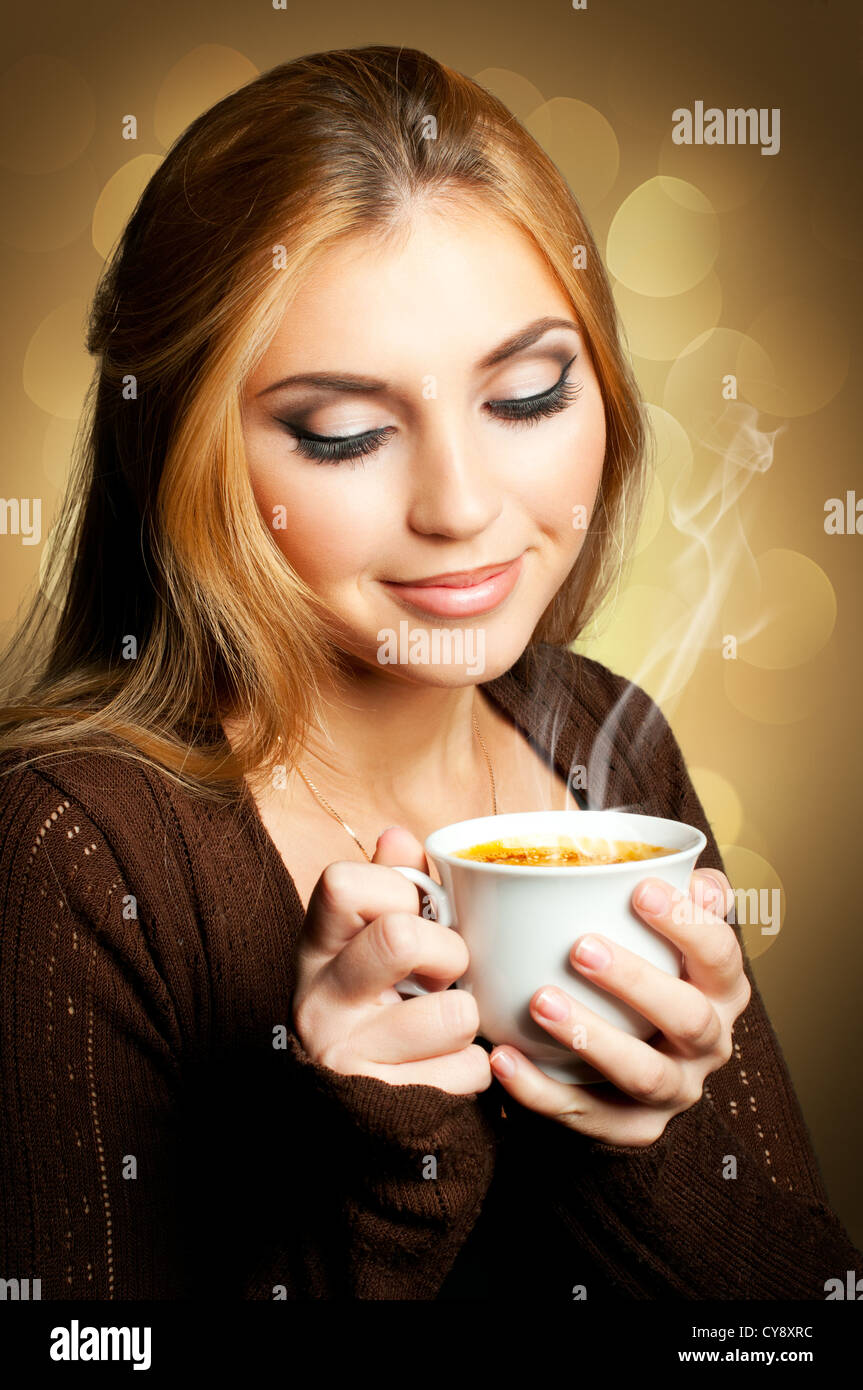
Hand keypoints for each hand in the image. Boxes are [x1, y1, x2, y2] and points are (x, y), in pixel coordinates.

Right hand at [291, 826, 491, 1094]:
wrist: (350, 1117)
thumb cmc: (372, 1006)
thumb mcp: (366, 943)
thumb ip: (389, 886)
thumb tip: (398, 836)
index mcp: (316, 949)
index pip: (342, 883)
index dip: (396, 889)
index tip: (412, 915)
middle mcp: (318, 1000)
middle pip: (401, 938)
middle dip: (449, 953)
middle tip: (445, 974)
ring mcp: (346, 1056)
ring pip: (453, 1013)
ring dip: (467, 1017)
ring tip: (444, 1026)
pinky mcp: (384, 1107)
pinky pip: (470, 1070)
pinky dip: (473, 1069)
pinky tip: (442, 1067)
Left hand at [488, 868, 750, 1146]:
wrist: (628, 1070)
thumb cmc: (645, 981)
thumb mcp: (668, 938)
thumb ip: (678, 901)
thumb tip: (686, 870)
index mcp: (721, 990)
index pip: (721, 955)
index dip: (688, 923)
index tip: (641, 888)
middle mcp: (708, 1043)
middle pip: (688, 1017)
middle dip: (636, 981)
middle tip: (581, 947)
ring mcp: (675, 1091)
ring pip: (643, 1073)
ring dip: (590, 1036)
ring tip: (539, 1001)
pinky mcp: (633, 1129)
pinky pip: (587, 1115)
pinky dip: (541, 1090)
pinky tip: (504, 1058)